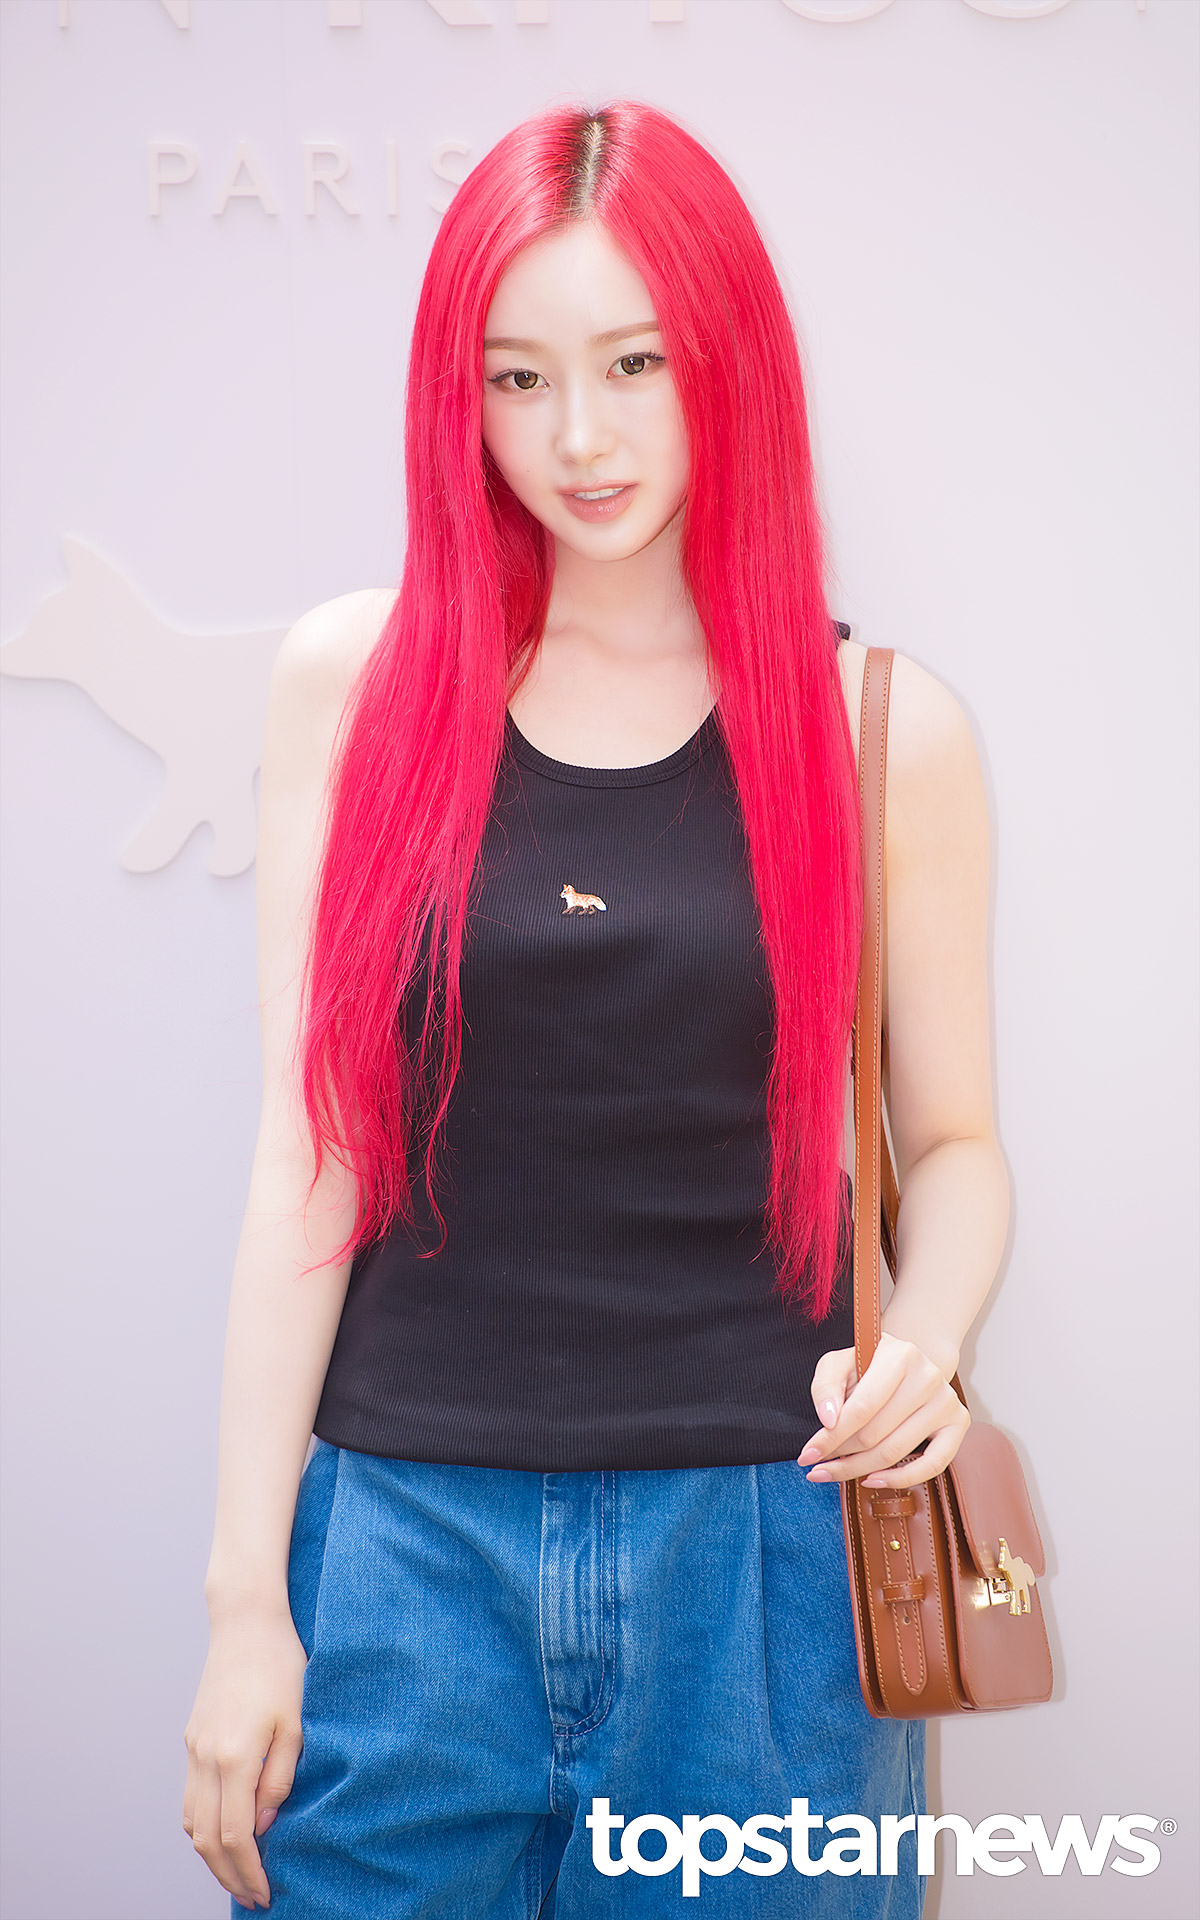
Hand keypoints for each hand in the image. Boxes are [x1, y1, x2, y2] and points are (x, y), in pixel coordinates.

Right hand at [183, 1606, 307, 1909]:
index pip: (235, 1835)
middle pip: (206, 1839)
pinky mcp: (191, 1739)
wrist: (246, 1622)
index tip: (267, 1893)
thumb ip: (280, 1780)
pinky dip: (201, 1828)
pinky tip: (222, 1836)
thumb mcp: (297, 1722)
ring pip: (191, 1823)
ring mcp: (194, 1749)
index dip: (249, 1872)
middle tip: (254, 1897)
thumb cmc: (282, 1665)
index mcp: (236, 1756)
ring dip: (211, 1858)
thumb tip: (263, 1828)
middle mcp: (206, 1758)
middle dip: (229, 1876)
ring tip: (238, 1876)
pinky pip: (189, 1799)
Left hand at [797, 1332, 969, 1487]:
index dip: (831, 1437)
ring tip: (834, 1471)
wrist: (910, 1363)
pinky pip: (932, 1465)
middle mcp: (929, 1377)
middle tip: (817, 1465)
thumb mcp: (840, 1362)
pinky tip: (872, 1480)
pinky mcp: (959, 1423)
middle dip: (840, 1454)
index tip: (807, 1455)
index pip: (862, 1408)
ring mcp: (947, 1402)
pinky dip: (900, 1479)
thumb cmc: (870, 1365)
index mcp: (900, 1355)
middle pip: (876, 1434)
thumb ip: (826, 1385)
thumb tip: (829, 1420)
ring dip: (858, 1469)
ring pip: (896, 1453)